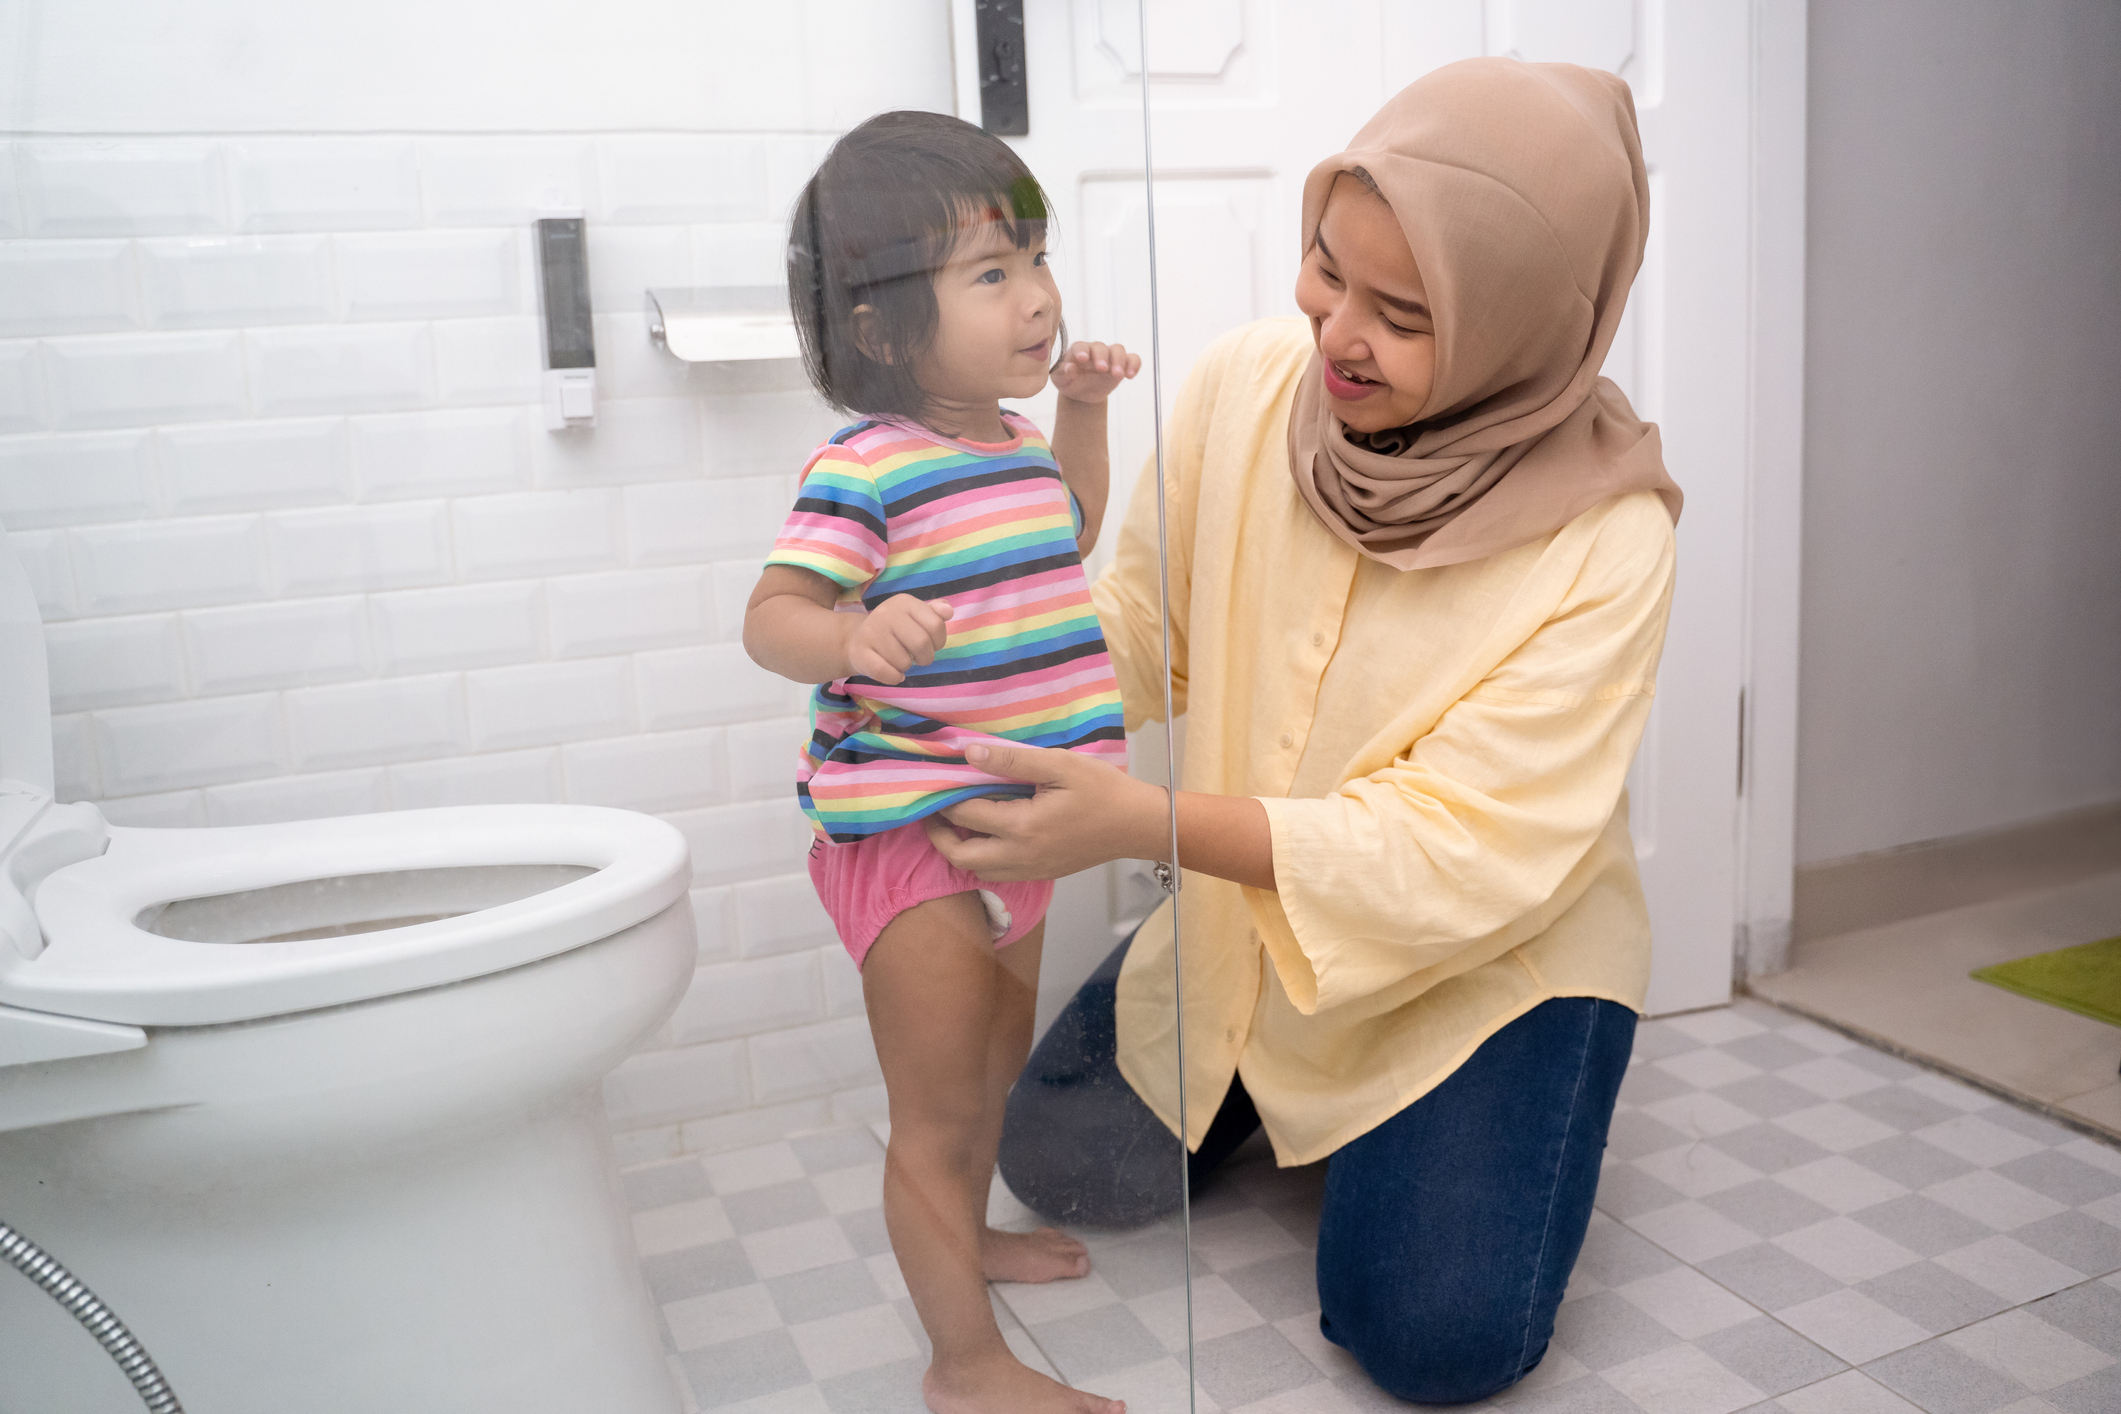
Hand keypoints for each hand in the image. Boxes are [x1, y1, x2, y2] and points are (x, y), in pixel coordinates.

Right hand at [843, 594, 951, 684]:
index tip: (931, 644)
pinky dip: (895, 677)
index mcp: (904, 602)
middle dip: (926, 657)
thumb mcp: (915, 616)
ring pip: (904, 662)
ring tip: (898, 659)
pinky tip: (893, 673)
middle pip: (922, 643)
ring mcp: (871, 632)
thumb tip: (948, 611)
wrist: (856, 638)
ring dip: (906, 666)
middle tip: (918, 658)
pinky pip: (887, 673)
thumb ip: (934, 613)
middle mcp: (887, 613)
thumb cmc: (894, 629)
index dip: (939, 641)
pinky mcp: (860, 652)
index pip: (936, 625)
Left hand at [923, 742, 1163, 880]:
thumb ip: (1012, 761)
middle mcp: (1020, 856)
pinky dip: (982, 859)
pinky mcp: (1041, 874)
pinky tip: (986, 835)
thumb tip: (970, 754)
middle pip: (960, 857)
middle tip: (933, 810)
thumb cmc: (1102, 790)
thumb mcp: (1059, 765)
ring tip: (956, 822)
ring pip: (977, 871)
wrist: (1136, 825)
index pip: (966, 816)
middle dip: (939, 835)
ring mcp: (1030, 870)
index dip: (944, 799)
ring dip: (960, 850)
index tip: (933, 782)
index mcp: (1022, 827)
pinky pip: (998, 874)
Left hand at [1050, 341, 1140, 404]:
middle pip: (1101, 347)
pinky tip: (1130, 376)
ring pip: (1118, 349)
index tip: (1083, 359)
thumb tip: (1070, 368)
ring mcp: (1110, 356)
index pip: (1080, 346)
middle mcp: (1095, 350)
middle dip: (1102, 357)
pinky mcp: (1122, 364)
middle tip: (1102, 369)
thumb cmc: (1069, 382)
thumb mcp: (1061, 380)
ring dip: (1119, 360)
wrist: (1082, 392)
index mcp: (1078, 351)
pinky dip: (1134, 364)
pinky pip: (1133, 359)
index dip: (1082, 351)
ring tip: (1118, 375)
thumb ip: (1063, 374)